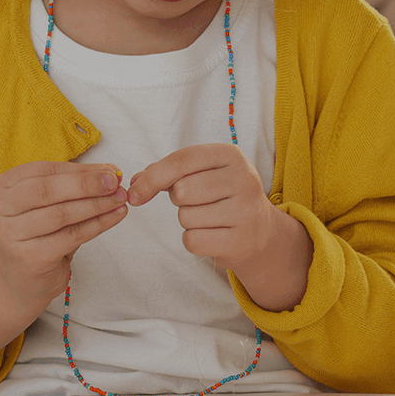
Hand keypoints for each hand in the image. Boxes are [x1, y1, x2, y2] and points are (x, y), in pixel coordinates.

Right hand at [0, 161, 126, 314]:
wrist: (21, 278)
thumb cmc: (39, 235)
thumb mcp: (51, 204)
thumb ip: (74, 185)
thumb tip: (110, 171)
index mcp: (5, 187)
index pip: (45, 171)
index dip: (80, 170)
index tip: (109, 170)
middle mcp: (1, 208)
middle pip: (48, 190)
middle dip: (86, 184)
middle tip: (114, 182)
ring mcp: (12, 234)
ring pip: (61, 214)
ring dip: (96, 205)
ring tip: (119, 199)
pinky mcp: (29, 257)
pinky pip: (71, 236)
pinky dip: (97, 225)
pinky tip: (114, 217)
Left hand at [125, 145, 277, 274]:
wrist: (260, 231)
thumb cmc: (222, 197)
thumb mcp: (202, 173)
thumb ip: (167, 172)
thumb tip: (134, 184)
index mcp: (231, 155)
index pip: (181, 160)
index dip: (152, 177)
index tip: (135, 193)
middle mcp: (244, 179)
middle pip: (182, 191)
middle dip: (179, 200)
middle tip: (198, 202)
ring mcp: (246, 211)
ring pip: (186, 217)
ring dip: (188, 221)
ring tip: (210, 218)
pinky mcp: (241, 240)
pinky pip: (193, 240)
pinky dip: (193, 240)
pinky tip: (212, 235)